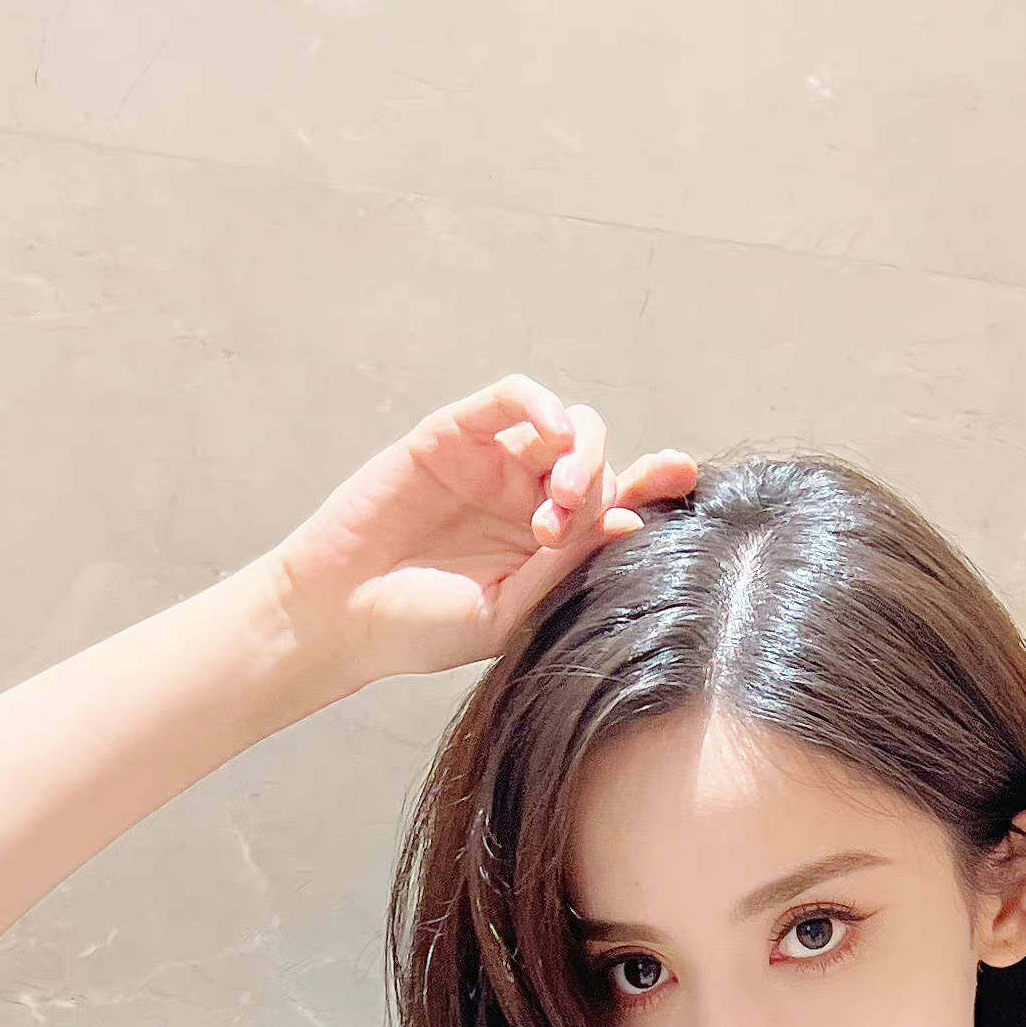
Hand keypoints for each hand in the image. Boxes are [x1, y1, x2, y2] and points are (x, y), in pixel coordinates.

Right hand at [268, 374, 698, 688]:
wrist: (341, 617)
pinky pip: (511, 399)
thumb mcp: (508, 613)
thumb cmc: (422, 628)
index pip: (620, 505)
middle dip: (599, 483)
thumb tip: (634, 523)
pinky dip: (540, 403)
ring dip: (577, 453)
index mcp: (553, 547)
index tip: (684, 477)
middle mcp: (530, 500)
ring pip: (565, 426)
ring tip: (553, 500)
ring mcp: (494, 465)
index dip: (656, 485)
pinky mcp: (454, 435)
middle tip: (563, 526)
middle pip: (600, 461)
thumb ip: (566, 568)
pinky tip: (550, 432)